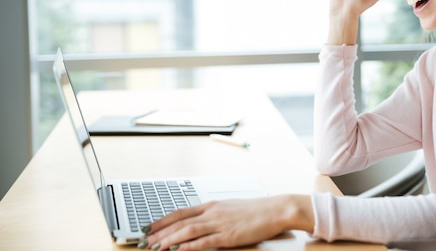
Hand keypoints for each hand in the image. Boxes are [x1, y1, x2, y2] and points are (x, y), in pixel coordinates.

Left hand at [140, 195, 313, 250]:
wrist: (275, 209)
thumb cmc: (256, 210)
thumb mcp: (230, 208)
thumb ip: (214, 215)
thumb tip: (200, 222)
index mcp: (212, 205)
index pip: (181, 212)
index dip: (162, 220)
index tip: (148, 227)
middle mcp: (212, 212)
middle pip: (180, 222)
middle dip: (160, 232)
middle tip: (144, 241)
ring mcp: (219, 223)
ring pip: (187, 231)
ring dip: (169, 240)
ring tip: (155, 247)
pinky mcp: (228, 235)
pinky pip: (204, 242)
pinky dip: (189, 247)